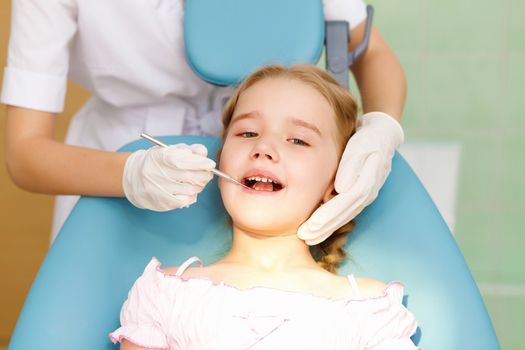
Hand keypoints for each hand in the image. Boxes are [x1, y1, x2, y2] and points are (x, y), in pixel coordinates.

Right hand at [123, 143, 215, 210]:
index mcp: (159, 158)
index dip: (200, 163)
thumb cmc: (158, 162)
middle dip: (204, 175)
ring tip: (197, 181)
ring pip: (190, 189)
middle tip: (208, 173)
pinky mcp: (161, 203)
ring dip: (199, 185)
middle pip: (189, 176)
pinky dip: (192, 195)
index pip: (183, 161)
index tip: (210, 164)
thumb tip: (204, 153)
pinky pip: (185, 200)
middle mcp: (156, 174)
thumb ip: (189, 150)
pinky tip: (189, 190)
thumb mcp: (170, 150)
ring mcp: (158, 190)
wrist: (135, 178)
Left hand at [297, 112, 403, 244]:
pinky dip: (333, 220)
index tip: (312, 225)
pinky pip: (346, 211)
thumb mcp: (360, 146)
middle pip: (344, 214)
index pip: (344, 203)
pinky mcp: (361, 194)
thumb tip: (341, 188)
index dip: (328, 215)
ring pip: (345, 215)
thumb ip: (351, 166)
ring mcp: (366, 195)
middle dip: (324, 227)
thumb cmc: (369, 139)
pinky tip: (319, 227)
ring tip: (309, 237)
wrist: (383, 135)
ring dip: (327, 228)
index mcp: (367, 182)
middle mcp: (368, 192)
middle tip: (305, 238)